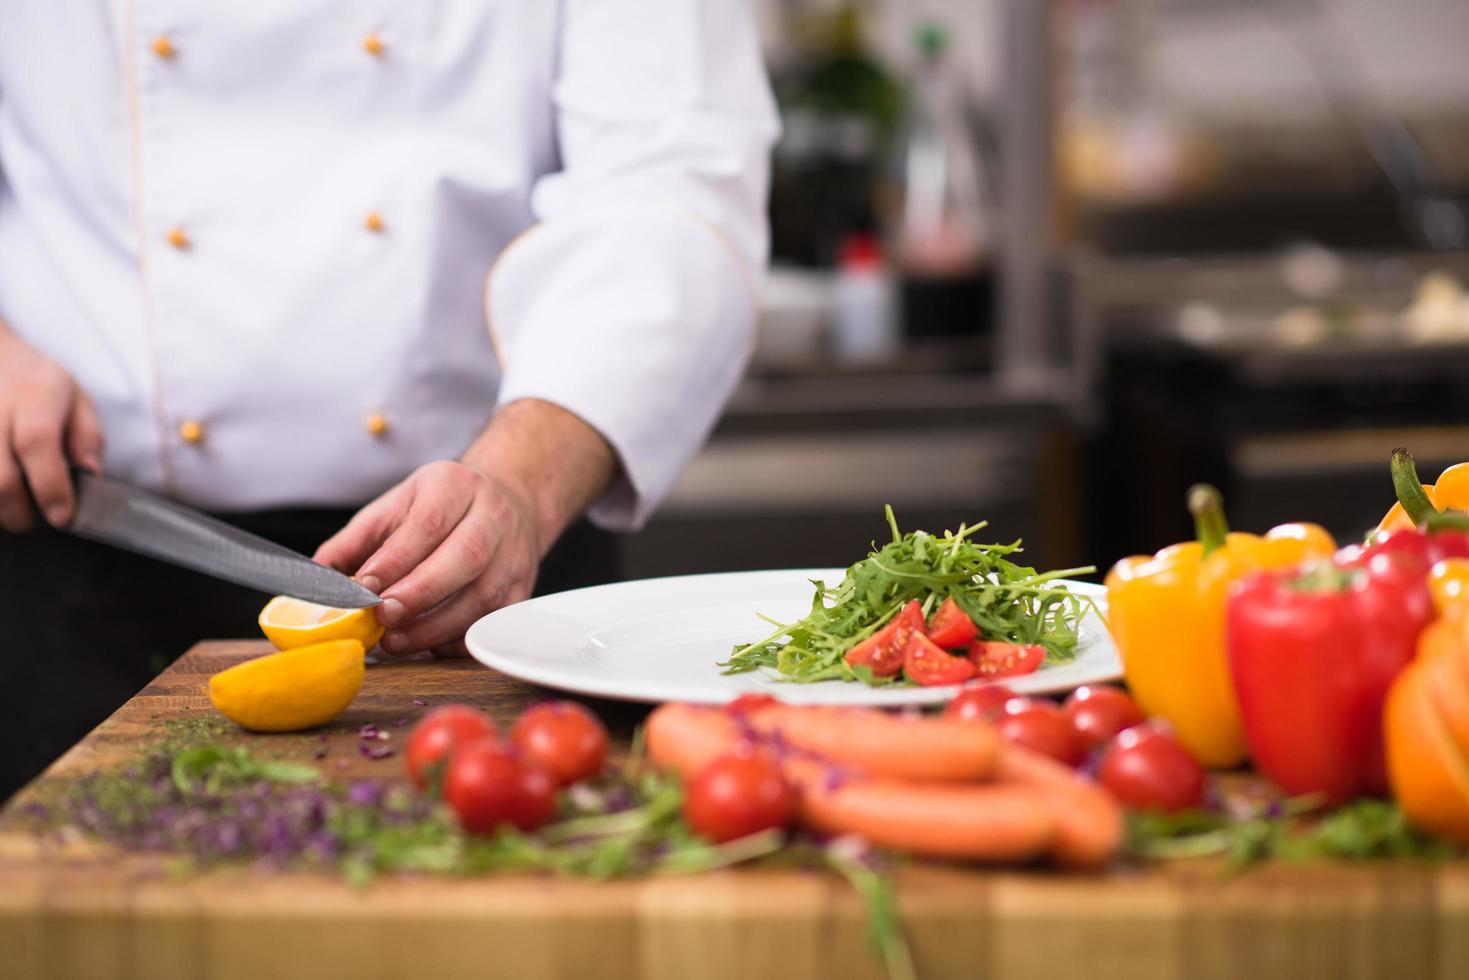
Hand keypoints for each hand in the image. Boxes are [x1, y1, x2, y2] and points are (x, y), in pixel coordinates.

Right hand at [0, 328, 103, 530]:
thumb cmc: (35, 383)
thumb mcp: (75, 398)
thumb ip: (87, 437)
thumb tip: (90, 474)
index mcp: (34, 393)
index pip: (37, 443)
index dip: (50, 486)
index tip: (63, 516)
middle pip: (0, 476)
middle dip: (21, 512)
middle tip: (36, 520)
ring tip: (14, 508)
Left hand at [314, 461, 542, 656]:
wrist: (508, 502)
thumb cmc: (442, 508)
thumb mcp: (396, 506)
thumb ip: (356, 540)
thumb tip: (317, 578)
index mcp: (455, 486)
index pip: (427, 524)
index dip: (395, 560)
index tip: (363, 587)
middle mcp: (493, 515)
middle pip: (464, 557)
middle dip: (420, 593)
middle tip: (382, 617)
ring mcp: (515, 552)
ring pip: (484, 594)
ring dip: (437, 625)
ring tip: (397, 641)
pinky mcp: (524, 586)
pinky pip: (495, 619)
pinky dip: (461, 638)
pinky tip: (431, 645)